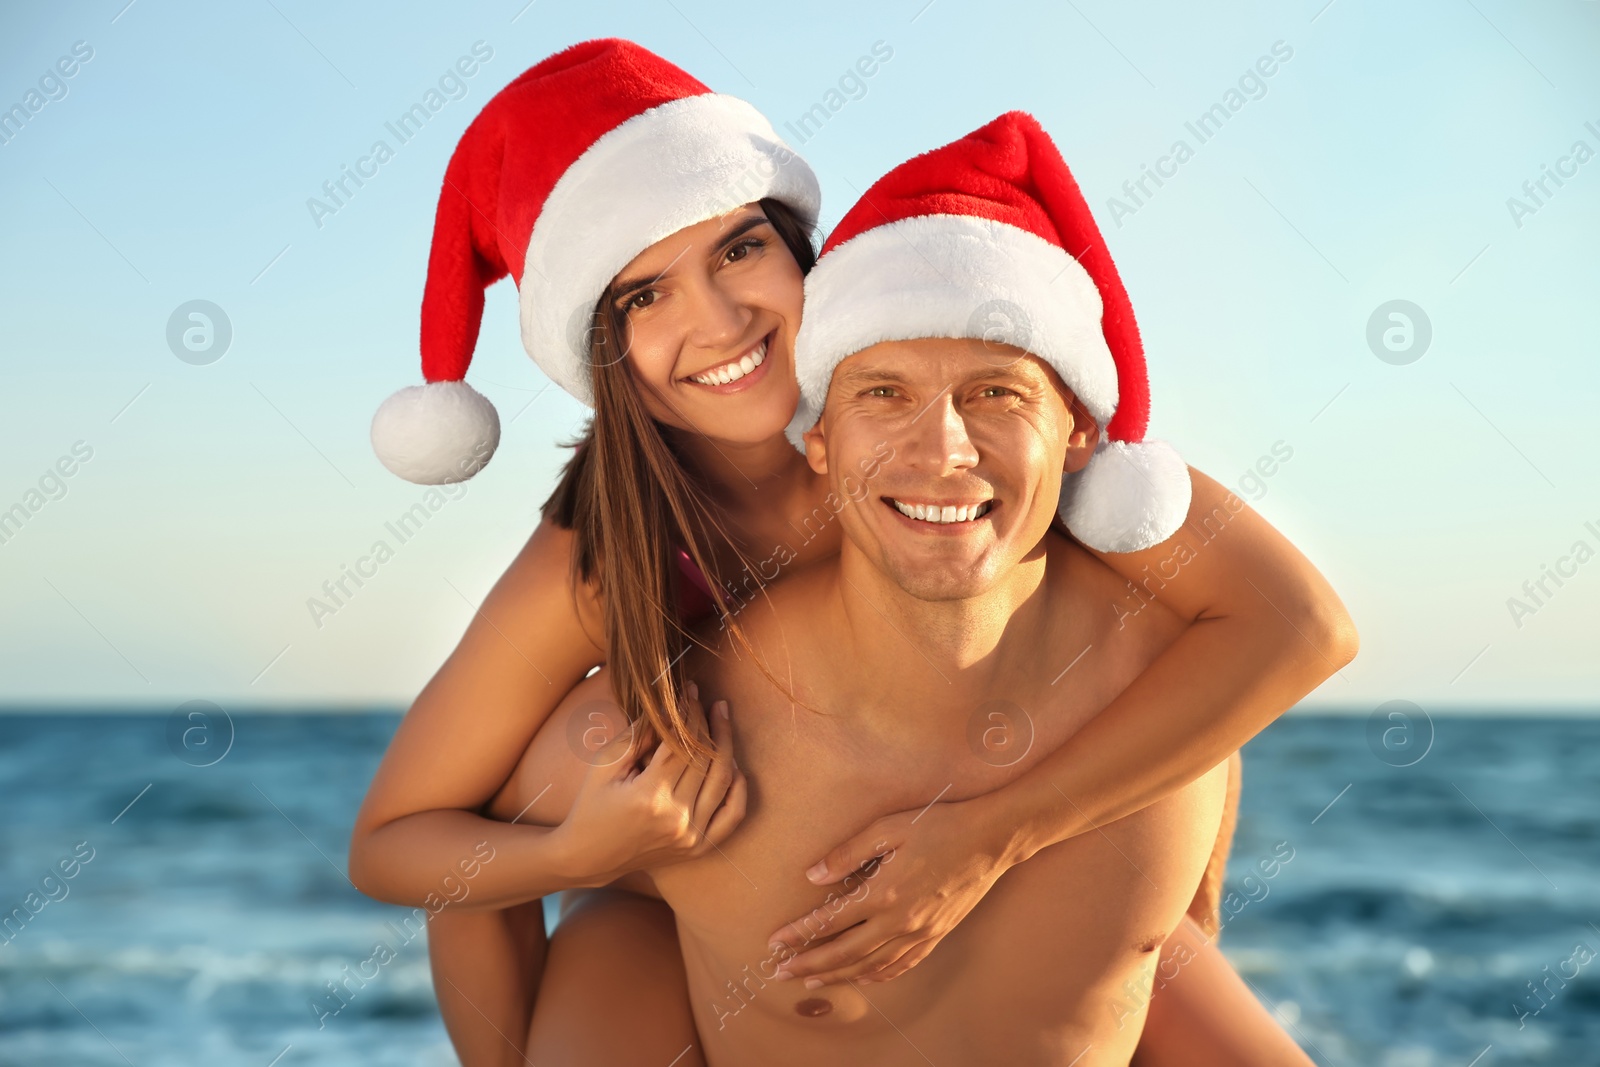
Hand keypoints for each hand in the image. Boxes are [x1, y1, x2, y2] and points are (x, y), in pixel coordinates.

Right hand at [555, 682, 746, 885]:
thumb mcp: (605, 764)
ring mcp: (690, 837)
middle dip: (709, 723)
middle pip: (705, 759)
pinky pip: (733, 816)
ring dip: (727, 745)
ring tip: (722, 718)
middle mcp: (676, 819)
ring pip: (723, 781)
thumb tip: (671, 706)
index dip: (688, 714)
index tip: (691, 692)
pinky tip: (733, 763)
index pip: (681, 744)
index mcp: (649, 797)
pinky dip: (739, 788)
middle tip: (709, 701)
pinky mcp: (698, 848)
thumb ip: (638, 734)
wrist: (588, 857)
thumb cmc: (592, 804)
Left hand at [767, 798, 1014, 987]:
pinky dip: (878, 975)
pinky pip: (902, 964)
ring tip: (811, 980)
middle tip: (781, 973)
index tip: (776, 941)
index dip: (800, 933)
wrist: (989, 839)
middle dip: (810, 963)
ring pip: (871, 965)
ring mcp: (920, 932)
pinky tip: (863, 978)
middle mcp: (900, 921)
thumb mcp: (888, 827)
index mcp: (884, 893)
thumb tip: (813, 875)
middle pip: (845, 953)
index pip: (831, 921)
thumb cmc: (938, 824)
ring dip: (838, 975)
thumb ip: (848, 853)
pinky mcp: (936, 935)